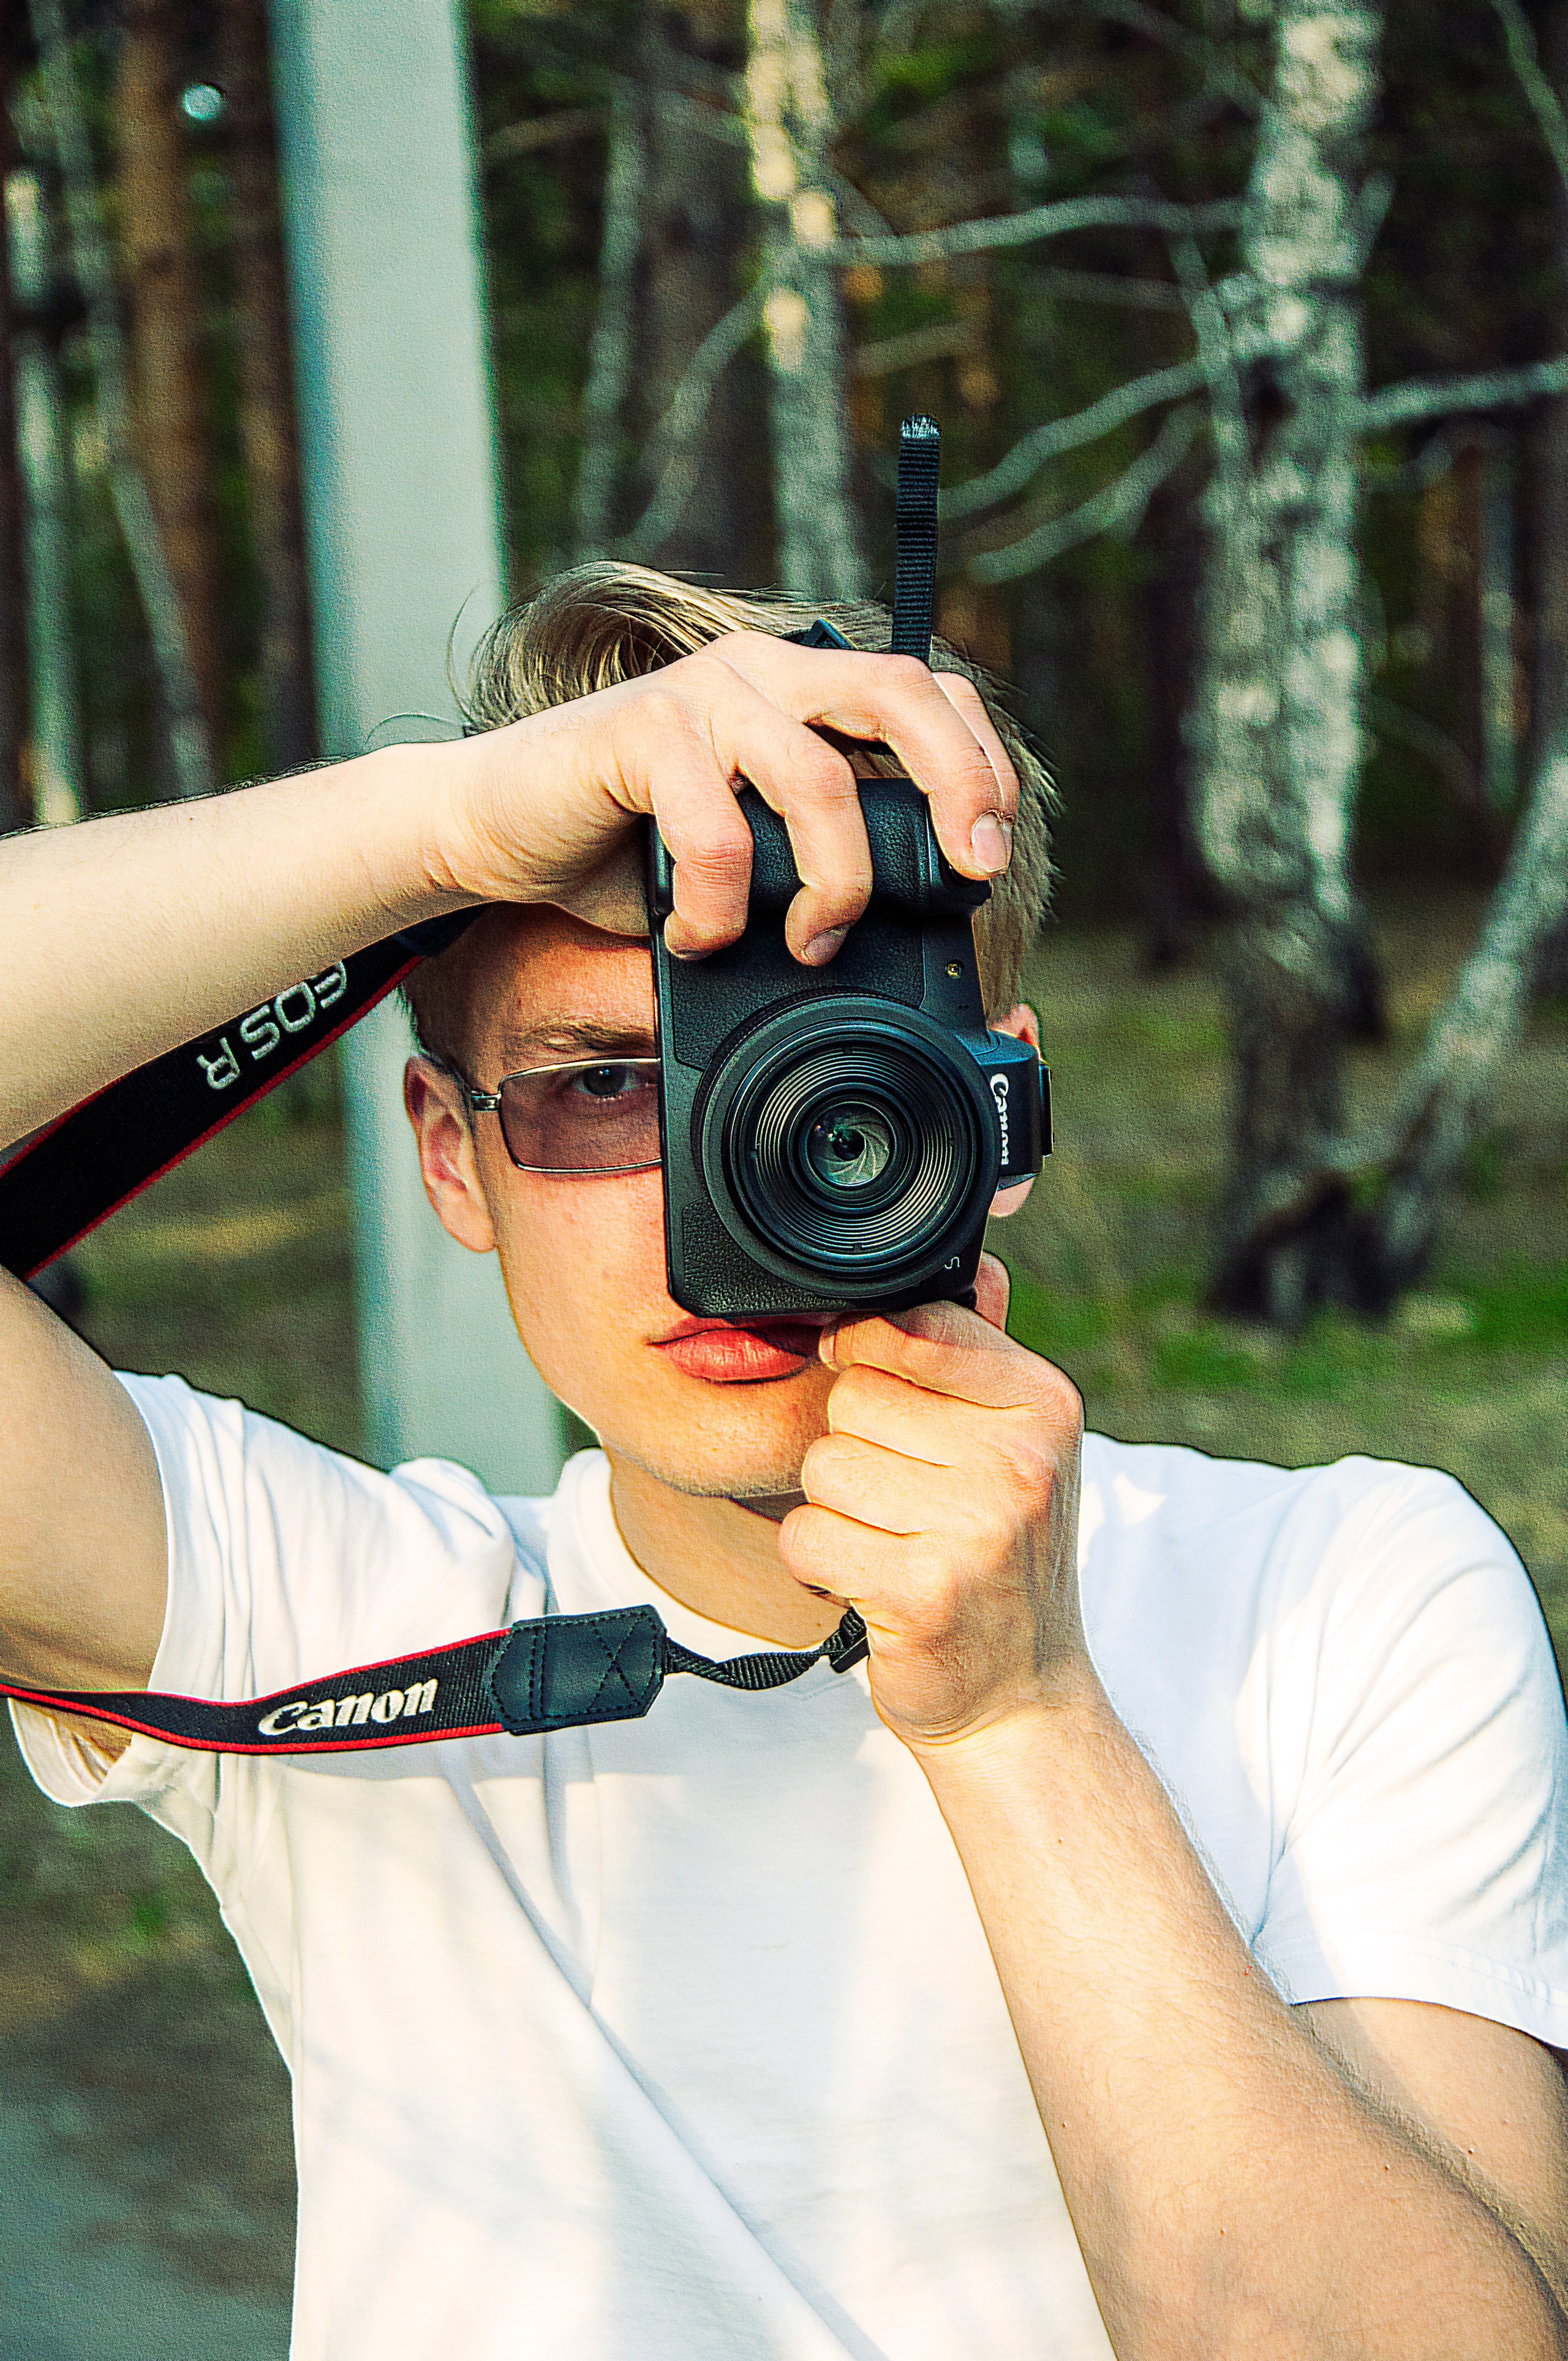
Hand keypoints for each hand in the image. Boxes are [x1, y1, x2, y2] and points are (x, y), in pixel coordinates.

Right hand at [431, 634, 1017, 965]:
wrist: (489, 829)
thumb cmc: (620, 847)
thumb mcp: (745, 852)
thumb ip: (812, 858)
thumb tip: (903, 931)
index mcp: (796, 688)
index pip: (922, 689)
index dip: (977, 759)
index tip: (990, 849)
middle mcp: (758, 671)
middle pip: (897, 693)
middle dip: (958, 782)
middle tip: (971, 869)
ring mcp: (700, 694)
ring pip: (819, 779)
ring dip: (834, 882)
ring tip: (807, 942)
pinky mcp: (638, 731)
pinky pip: (718, 829)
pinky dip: (723, 906)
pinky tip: (698, 936)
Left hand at [780, 1257, 1086, 1750]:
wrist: (1021, 1694)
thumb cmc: (999, 1558)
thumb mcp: (1011, 1445)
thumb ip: (972, 1358)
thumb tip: (955, 1264)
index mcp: (1043, 1403)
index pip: (911, 1327)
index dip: (869, 1358)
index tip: (881, 1400)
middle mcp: (1021, 1459)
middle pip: (853, 1398)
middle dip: (855, 1449)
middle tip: (905, 1501)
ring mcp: (979, 1528)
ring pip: (824, 1468)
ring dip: (837, 1511)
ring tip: (893, 1543)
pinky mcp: (924, 1593)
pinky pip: (807, 1535)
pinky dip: (819, 1563)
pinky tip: (870, 1581)